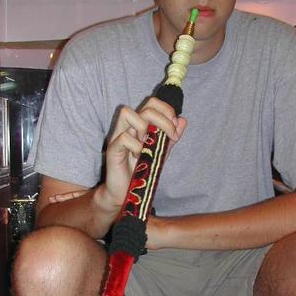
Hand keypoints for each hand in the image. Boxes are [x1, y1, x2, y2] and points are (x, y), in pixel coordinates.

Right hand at [97, 97, 186, 213]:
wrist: (127, 193)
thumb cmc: (142, 171)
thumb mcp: (161, 152)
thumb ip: (171, 137)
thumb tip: (182, 120)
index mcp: (140, 124)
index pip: (153, 103)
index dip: (167, 111)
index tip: (175, 129)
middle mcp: (128, 126)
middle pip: (146, 106)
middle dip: (164, 119)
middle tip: (171, 135)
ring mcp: (118, 136)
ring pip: (127, 113)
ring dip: (145, 128)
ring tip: (149, 145)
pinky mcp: (112, 149)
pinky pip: (124, 137)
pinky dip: (136, 146)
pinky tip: (139, 157)